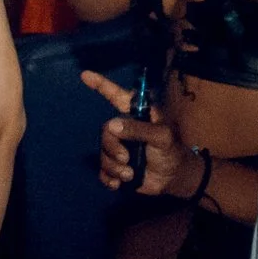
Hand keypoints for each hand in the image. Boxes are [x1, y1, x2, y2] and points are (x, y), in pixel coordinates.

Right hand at [79, 70, 196, 197]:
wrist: (172, 177)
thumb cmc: (172, 150)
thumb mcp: (162, 137)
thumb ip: (140, 130)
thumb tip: (111, 125)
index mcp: (137, 114)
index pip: (117, 96)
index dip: (101, 85)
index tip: (85, 75)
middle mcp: (125, 128)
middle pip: (106, 132)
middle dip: (112, 148)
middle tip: (126, 159)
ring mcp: (119, 147)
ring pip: (103, 153)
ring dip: (114, 167)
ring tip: (130, 174)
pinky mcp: (115, 166)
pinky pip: (102, 171)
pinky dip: (109, 179)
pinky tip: (119, 183)